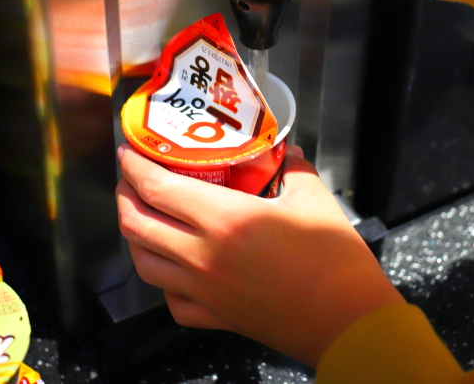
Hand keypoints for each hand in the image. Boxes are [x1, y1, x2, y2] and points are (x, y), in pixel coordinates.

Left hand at [116, 145, 403, 366]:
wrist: (348, 323)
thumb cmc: (335, 261)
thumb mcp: (314, 199)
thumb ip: (292, 168)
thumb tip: (283, 150)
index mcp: (225, 220)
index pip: (156, 187)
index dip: (134, 166)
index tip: (129, 152)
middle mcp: (203, 256)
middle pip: (137, 224)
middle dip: (125, 196)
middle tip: (131, 178)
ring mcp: (204, 292)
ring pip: (144, 263)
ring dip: (135, 235)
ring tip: (142, 215)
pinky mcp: (215, 318)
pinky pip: (171, 299)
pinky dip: (162, 280)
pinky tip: (173, 266)